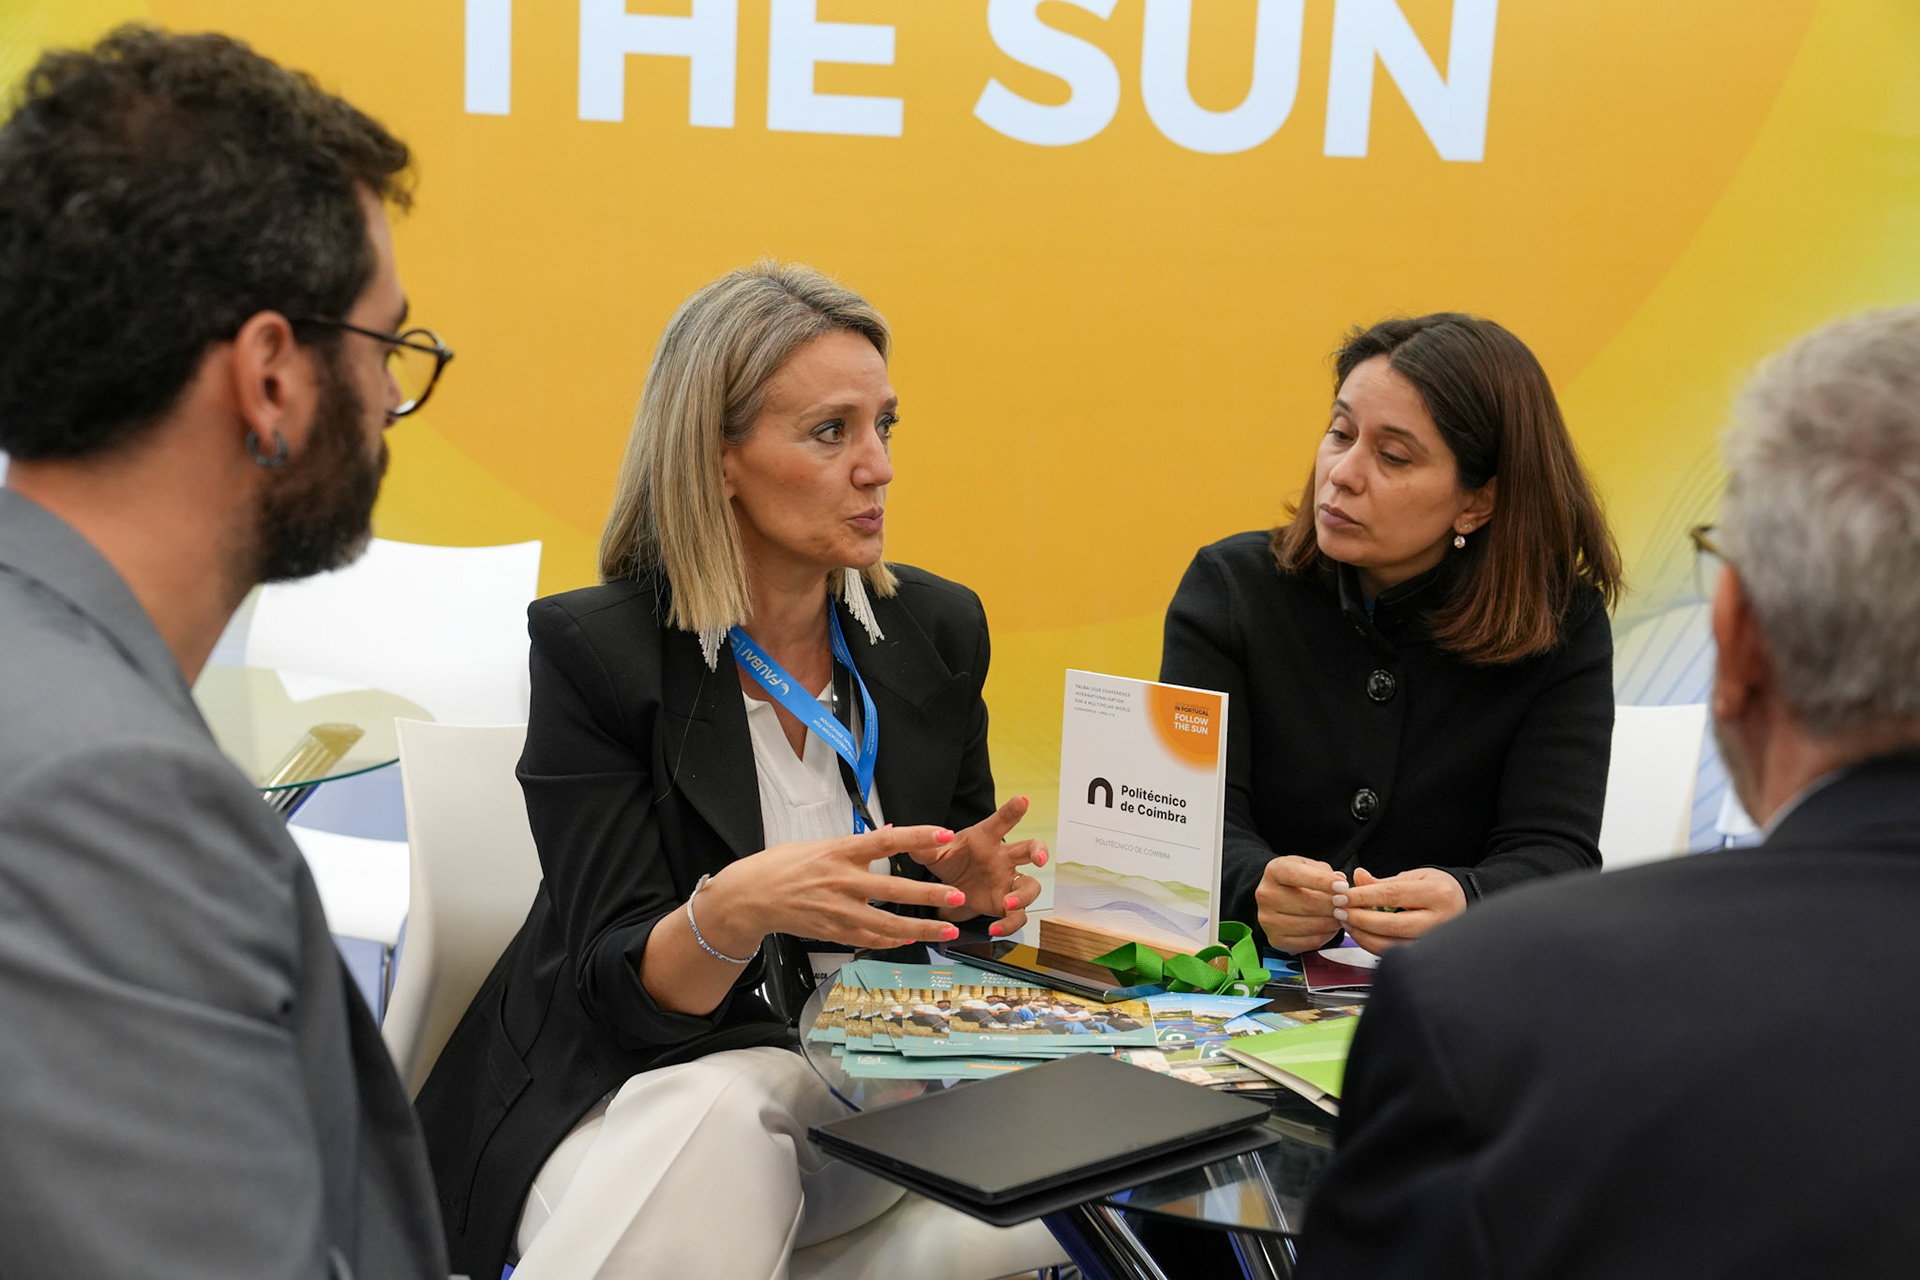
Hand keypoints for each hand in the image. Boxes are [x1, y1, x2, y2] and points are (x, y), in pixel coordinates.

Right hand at [711, 825, 972, 950]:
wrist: (751, 897)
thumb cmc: (784, 865)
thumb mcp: (820, 844)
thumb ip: (859, 844)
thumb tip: (891, 833)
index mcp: (840, 851)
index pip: (885, 842)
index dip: (916, 837)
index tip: (944, 835)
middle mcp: (842, 881)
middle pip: (894, 890)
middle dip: (930, 895)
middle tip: (959, 897)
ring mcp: (838, 910)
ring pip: (887, 923)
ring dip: (920, 928)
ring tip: (947, 931)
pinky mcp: (833, 932)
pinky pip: (869, 939)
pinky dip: (892, 940)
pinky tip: (911, 939)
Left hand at [911, 795, 1046, 935]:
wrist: (950, 890)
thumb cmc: (949, 862)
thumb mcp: (934, 854)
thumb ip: (925, 847)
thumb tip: (919, 837)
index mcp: (986, 839)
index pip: (1001, 821)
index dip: (1012, 810)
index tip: (1022, 800)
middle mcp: (1003, 858)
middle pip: (1030, 849)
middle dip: (1039, 850)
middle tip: (1039, 858)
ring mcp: (1008, 882)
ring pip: (1031, 886)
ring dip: (1025, 896)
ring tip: (1008, 904)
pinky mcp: (1005, 905)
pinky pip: (1017, 916)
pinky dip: (1009, 924)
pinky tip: (994, 928)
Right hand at [1256, 855, 1345, 953]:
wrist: (1277, 897)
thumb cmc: (1297, 879)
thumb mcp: (1308, 866)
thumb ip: (1325, 871)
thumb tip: (1341, 882)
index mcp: (1274, 871)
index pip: (1297, 875)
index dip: (1322, 881)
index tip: (1343, 887)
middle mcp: (1266, 895)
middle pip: (1307, 903)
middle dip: (1333, 905)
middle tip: (1349, 905)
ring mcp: (1268, 920)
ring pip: (1310, 925)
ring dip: (1332, 922)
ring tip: (1343, 915)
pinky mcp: (1276, 939)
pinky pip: (1309, 941)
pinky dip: (1326, 935)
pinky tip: (1331, 927)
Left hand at [1334, 867, 1466, 954]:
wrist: (1461, 904)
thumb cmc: (1439, 889)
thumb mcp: (1415, 877)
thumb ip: (1383, 881)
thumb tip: (1357, 878)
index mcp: (1438, 894)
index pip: (1393, 895)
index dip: (1363, 897)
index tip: (1342, 897)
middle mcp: (1441, 920)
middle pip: (1393, 925)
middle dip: (1360, 919)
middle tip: (1340, 912)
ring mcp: (1436, 941)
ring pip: (1393, 945)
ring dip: (1363, 936)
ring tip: (1347, 923)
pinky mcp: (1428, 955)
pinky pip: (1396, 954)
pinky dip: (1374, 946)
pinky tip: (1361, 935)